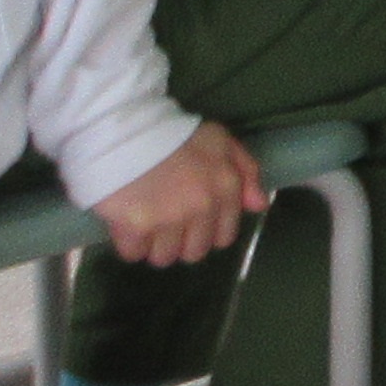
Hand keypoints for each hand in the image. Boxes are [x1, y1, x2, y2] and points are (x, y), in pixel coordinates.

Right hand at [94, 120, 265, 268]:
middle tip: (165, 222)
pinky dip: (129, 243)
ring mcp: (169, 220)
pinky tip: (126, 223)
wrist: (127, 129)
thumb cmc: (174, 133)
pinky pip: (134, 253)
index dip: (206, 232)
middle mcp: (202, 207)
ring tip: (145, 221)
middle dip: (181, 242)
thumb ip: (245, 171)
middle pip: (194, 252)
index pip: (224, 236)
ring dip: (154, 245)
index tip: (191, 222)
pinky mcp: (136, 227)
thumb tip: (259, 205)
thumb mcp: (219, 141)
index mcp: (225, 187)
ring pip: (164, 257)